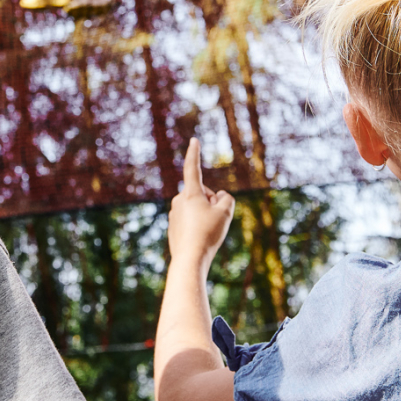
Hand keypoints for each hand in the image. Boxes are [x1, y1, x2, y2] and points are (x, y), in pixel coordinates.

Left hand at [169, 137, 234, 270]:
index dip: (194, 153)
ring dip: (206, 215)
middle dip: (212, 203)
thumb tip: (217, 198)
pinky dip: (199, 227)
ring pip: (198, 209)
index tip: (194, 140)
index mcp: (190, 194)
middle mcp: (179, 200)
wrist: (190, 259)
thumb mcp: (225, 213)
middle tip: (214, 221)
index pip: (192, 168)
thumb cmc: (208, 234)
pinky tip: (199, 239)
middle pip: (203, 194)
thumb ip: (226, 199)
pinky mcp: (174, 227)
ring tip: (207, 232)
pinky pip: (192, 221)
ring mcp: (175, 214)